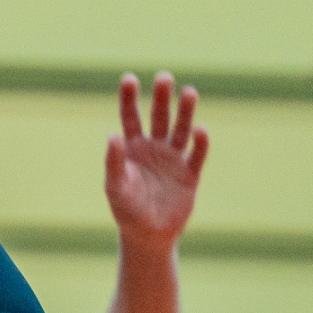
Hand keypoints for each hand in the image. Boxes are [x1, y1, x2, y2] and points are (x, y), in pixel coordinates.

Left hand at [107, 73, 208, 251]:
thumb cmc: (126, 209)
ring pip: (181, 129)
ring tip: (188, 92)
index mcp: (132, 148)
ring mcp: (173, 159)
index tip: (129, 78)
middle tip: (164, 77)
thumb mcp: (115, 186)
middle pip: (159, 116)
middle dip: (161, 97)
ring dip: (185, 112)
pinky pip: (197, 154)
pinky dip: (200, 142)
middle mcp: (154, 148)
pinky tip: (200, 130)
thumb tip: (112, 136)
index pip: (130, 117)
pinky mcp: (190, 174)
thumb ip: (114, 162)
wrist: (148, 235)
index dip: (129, 98)